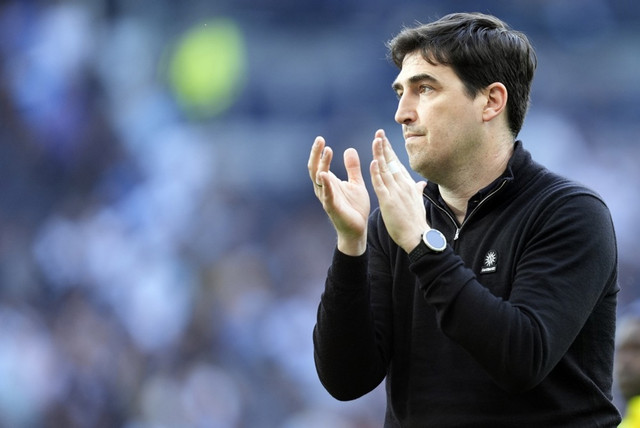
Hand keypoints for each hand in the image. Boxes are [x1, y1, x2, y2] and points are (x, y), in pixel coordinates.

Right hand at [308, 136, 370, 255]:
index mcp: (329, 182)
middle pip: (314, 169)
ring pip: (319, 180)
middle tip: (320, 140)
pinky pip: (327, 195)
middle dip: (316, 154)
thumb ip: (352, 167)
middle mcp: (324, 189)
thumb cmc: (355, 207)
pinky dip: (325, 185)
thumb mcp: (355, 183)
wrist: (358, 229)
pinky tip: (325, 175)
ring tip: (327, 151)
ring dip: (322, 165)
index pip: (320, 164)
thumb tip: (349, 149)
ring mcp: (327, 198)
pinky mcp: (333, 208)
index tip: (321, 139)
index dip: (319, 152)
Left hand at [370, 129, 427, 252]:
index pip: (397, 164)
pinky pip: (381, 185)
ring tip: (376, 141)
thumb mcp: (418, 202)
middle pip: (391, 162)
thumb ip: (417, 191)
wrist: (417, 236)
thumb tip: (421, 184)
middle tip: (378, 133)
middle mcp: (403, 185)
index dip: (390, 151)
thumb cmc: (416, 221)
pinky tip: (373, 162)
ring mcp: (396, 192)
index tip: (383, 140)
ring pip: (385, 170)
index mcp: (408, 185)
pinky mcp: (388, 201)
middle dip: (385, 147)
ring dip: (380, 154)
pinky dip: (376, 173)